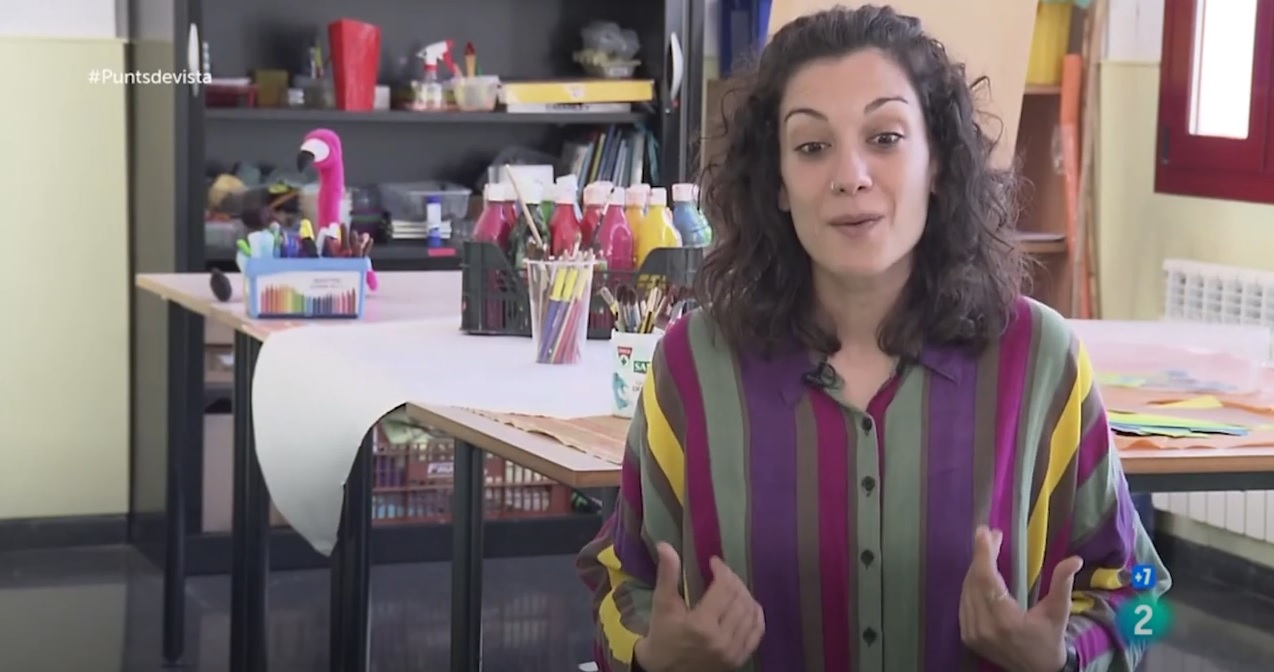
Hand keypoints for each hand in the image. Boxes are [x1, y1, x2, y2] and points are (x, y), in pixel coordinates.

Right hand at [633, 542, 764, 671]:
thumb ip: (667, 575)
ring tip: (734, 586)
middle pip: (740, 599)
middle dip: (734, 580)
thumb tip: (665, 545)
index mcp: (701, 625)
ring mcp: (732, 652)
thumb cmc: (662, 635)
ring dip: (745, 595)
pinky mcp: (738, 659)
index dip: (722, 570)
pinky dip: (756, 616)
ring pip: (751, 614)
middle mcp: (721, 639)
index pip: (724, 588)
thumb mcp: (662, 604)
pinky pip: (756, 633)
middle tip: (723, 573)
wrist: (665, 671)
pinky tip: (750, 605)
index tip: (714, 563)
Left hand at [959, 526, 1082, 671]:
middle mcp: (984, 626)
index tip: (984, 533)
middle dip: (981, 556)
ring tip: (987, 549)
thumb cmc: (1049, 639)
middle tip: (990, 536)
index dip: (984, 554)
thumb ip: (1062, 584)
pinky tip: (981, 572)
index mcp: (1006, 620)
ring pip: (967, 590)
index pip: (987, 580)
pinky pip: (964, 602)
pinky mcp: (967, 636)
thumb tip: (1074, 559)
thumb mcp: (1058, 612)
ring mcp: (972, 633)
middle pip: (974, 581)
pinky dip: (972, 584)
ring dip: (976, 568)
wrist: (1037, 671)